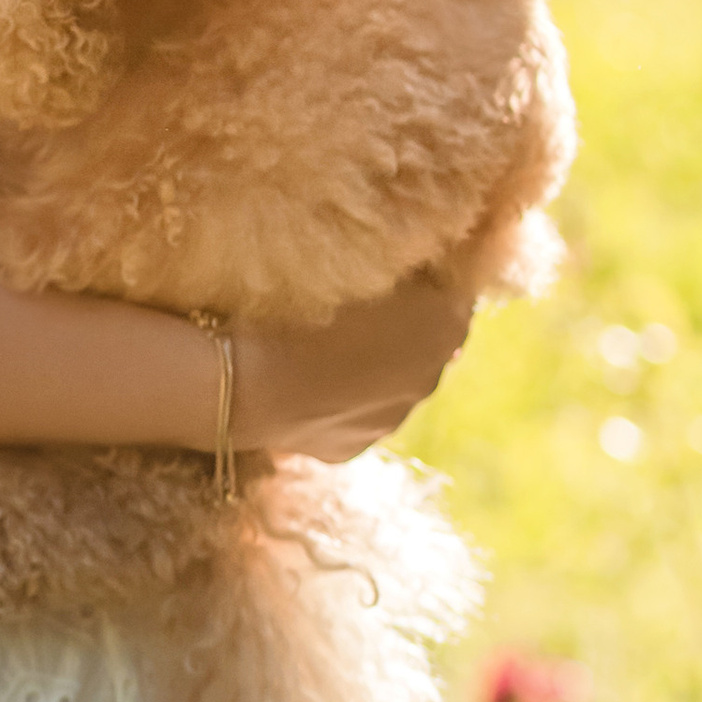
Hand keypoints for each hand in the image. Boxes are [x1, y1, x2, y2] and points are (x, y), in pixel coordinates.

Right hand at [231, 267, 475, 463]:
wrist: (246, 383)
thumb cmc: (299, 301)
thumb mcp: (355, 254)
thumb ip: (398, 255)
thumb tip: (413, 253)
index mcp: (445, 324)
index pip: (455, 286)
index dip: (427, 270)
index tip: (396, 257)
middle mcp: (431, 378)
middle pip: (426, 338)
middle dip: (404, 318)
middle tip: (357, 293)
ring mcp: (392, 421)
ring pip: (390, 379)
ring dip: (372, 359)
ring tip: (323, 336)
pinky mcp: (352, 448)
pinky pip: (354, 410)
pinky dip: (340, 392)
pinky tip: (305, 374)